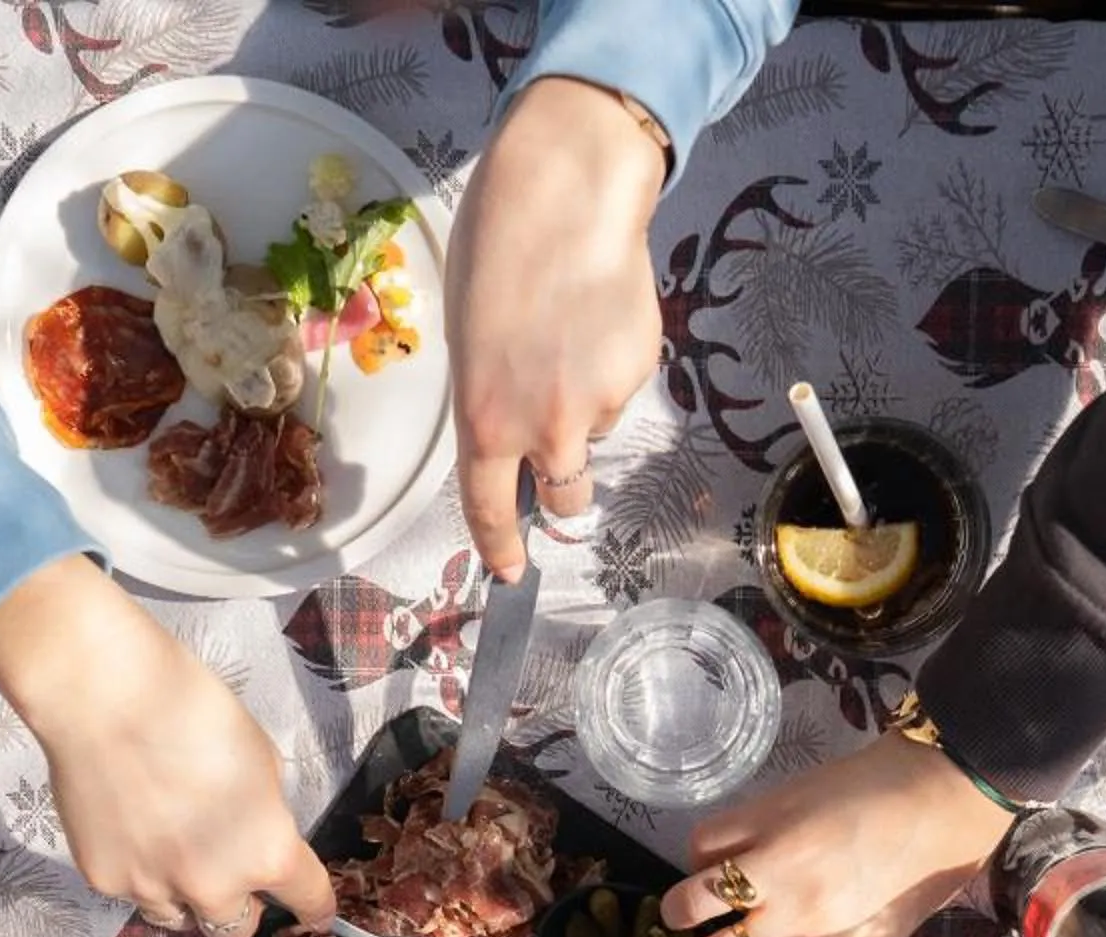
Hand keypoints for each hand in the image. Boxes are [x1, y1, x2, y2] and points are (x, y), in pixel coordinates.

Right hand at [0, 556, 331, 936]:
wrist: (104, 699)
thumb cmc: (193, 709)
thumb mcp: (261, 758)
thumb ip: (264, 811)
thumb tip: (254, 828)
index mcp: (267, 853)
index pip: (308, 901)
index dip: (316, 908)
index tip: (315, 914)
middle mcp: (214, 887)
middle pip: (238, 929)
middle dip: (241, 904)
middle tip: (228, 872)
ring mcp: (154, 889)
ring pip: (180, 919)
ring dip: (187, 899)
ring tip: (174, 856)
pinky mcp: (104, 880)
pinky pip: (133, 892)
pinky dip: (139, 873)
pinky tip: (129, 831)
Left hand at [446, 78, 668, 575]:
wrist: (570, 195)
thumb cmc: (496, 248)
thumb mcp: (465, 333)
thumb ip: (486, 396)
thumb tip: (507, 424)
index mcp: (485, 420)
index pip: (491, 511)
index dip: (502, 548)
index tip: (511, 572)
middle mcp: (545, 428)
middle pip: (565, 498)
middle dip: (563, 487)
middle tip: (557, 442)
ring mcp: (599, 404)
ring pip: (594, 434)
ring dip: (584, 409)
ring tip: (572, 338)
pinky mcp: (640, 373)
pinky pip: (620, 391)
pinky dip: (609, 368)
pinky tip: (597, 316)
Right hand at [658, 733, 1015, 936]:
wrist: (935, 796)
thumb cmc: (910, 879)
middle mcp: (794, 914)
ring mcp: (772, 859)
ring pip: (686, 898)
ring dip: (684, 905)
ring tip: (704, 898)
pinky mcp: (762, 811)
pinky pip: (701, 843)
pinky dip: (701, 858)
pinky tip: (725, 857)